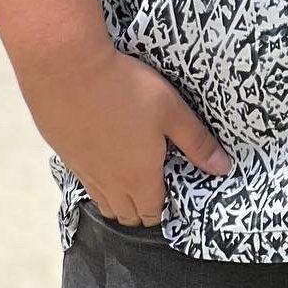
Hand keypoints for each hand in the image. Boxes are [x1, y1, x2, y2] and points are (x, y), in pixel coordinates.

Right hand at [16, 39, 231, 226]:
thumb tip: (223, 169)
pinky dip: (98, 181)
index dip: (163, 211)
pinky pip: (85, 183)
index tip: (172, 197)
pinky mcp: (65, 156)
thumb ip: (197, 142)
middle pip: (125, 215)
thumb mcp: (172, 111)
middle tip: (155, 190)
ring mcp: (83, 171)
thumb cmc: (126, 89)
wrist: (67, 71)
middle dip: (141, 211)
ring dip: (118, 200)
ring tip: (131, 181)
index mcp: (139, 177)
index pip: (151, 213)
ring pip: (102, 203)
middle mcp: (109, 182)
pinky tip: (104, 160)